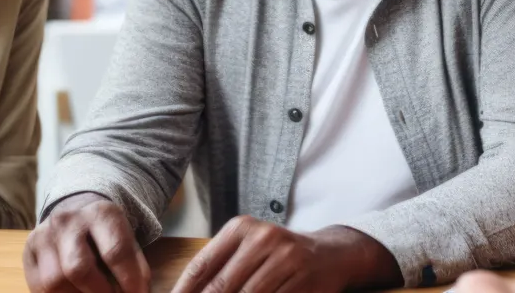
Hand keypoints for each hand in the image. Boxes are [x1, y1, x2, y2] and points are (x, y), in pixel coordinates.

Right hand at [25, 193, 150, 292]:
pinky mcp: (29, 250)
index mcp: (100, 213)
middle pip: (78, 268)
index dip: (129, 281)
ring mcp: (44, 235)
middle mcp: (68, 220)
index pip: (115, 252)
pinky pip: (39, 287)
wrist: (77, 212)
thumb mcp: (126, 240)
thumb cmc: (107, 235)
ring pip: (54, 281)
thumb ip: (133, 267)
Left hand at [171, 217, 400, 292]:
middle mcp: (264, 239)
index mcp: (242, 228)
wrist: (330, 255)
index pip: (203, 265)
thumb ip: (218, 270)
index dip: (184, 291)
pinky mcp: (304, 282)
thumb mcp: (248, 249)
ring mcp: (287, 260)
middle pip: (221, 287)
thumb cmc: (277, 256)